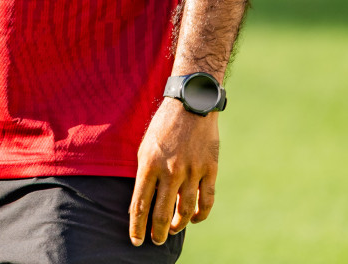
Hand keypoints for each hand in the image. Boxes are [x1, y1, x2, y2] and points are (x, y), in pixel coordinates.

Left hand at [129, 96, 219, 245]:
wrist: (191, 105)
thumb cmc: (163, 126)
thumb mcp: (145, 147)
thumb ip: (146, 173)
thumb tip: (145, 199)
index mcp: (149, 165)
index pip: (140, 204)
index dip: (137, 226)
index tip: (136, 241)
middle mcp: (170, 171)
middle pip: (163, 212)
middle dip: (157, 232)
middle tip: (156, 242)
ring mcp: (192, 172)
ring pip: (185, 210)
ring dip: (178, 225)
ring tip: (172, 232)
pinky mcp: (210, 170)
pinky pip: (207, 200)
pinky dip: (200, 214)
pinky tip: (193, 219)